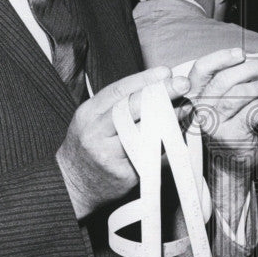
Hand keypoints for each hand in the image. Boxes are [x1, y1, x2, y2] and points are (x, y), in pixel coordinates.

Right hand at [56, 67, 190, 220]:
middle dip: (162, 94)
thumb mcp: (93, 119)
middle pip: (133, 109)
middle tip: (184, 84)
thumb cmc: (89, 145)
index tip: (165, 72)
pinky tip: (176, 134)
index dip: (144, 79)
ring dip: (169, 119)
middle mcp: (95, 133)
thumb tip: (157, 86)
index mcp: (88, 114)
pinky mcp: (124, 174)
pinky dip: (165, 143)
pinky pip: (151, 155)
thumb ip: (119, 104)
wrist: (71, 184)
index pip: (118, 91)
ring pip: (145, 132)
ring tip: (185, 108)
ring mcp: (109, 156)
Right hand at [186, 47, 257, 231]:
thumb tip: (257, 58)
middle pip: (221, 81)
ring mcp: (214, 125)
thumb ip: (235, 79)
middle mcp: (201, 109)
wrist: (233, 161)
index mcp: (197, 95)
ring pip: (236, 96)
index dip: (220, 58)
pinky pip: (251, 113)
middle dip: (249, 69)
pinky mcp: (231, 136)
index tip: (240, 53)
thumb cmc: (232, 125)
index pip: (201, 71)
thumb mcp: (226, 100)